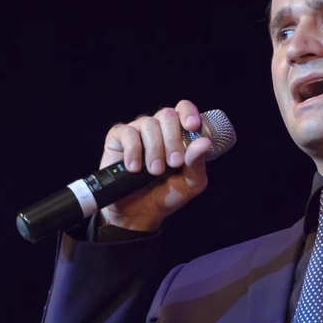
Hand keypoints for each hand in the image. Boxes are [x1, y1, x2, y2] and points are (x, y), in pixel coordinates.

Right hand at [97, 100, 211, 232]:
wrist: (139, 214)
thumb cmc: (166, 195)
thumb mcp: (190, 183)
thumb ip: (197, 163)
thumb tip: (204, 143)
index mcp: (177, 133)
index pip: (183, 109)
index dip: (188, 113)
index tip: (192, 127)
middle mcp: (158, 128)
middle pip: (167, 115)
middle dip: (172, 139)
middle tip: (174, 163)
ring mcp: (137, 131)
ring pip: (148, 123)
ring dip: (154, 149)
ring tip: (154, 171)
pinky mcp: (118, 138)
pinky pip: (127, 132)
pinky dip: (133, 150)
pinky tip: (134, 168)